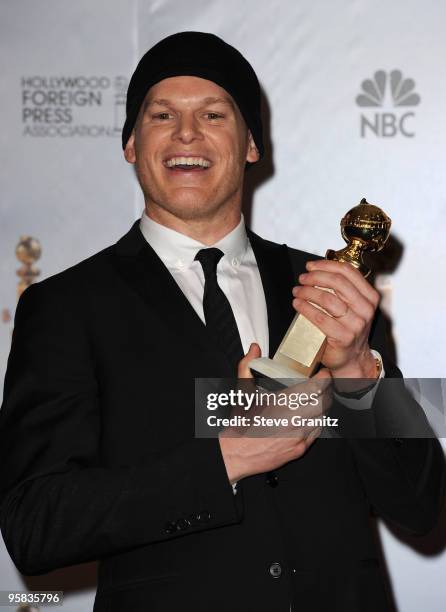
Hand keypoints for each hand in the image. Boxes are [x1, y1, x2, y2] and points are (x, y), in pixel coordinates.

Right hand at [219, 343, 332, 483]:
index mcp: (282, 404)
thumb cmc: (241, 425)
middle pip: (324, 402)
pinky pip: (316, 432)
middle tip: (322, 384)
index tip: (323, 374)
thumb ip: (247, 366)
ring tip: (316, 399)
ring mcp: (299, 437)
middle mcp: (294, 421)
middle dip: (326, 391)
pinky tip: (309, 417)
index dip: (324, 379)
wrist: (237, 453)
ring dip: (322, 406)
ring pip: (322, 417)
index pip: (316, 388)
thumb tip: (254, 349)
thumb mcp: (243, 392)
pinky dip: (316, 422)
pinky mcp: (300, 449)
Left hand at [291, 259, 379, 378]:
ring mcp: (356, 324)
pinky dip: (305, 308)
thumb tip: (318, 271)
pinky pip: (320, 317)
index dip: (326, 265)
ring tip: (297, 291)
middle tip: (302, 279)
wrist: (352, 357)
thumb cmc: (349, 329)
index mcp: (369, 297)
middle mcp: (365, 309)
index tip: (311, 266)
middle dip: (315, 277)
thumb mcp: (353, 306)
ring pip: (327, 298)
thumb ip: (343, 289)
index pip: (348, 272)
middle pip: (337, 282)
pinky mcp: (344, 336)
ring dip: (307, 292)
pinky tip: (298, 304)